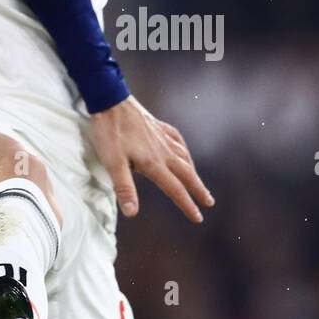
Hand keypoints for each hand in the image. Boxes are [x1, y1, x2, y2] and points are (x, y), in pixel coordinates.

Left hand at [90, 96, 212, 222]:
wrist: (110, 101)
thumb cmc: (109, 133)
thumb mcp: (112, 163)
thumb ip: (124, 188)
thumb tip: (132, 213)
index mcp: (154, 163)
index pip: (175, 189)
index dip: (187, 205)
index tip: (198, 218)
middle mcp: (163, 151)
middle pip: (186, 174)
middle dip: (198, 190)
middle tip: (209, 202)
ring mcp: (162, 137)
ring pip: (184, 157)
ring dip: (193, 171)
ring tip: (198, 181)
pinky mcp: (158, 126)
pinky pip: (178, 140)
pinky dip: (185, 150)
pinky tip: (184, 151)